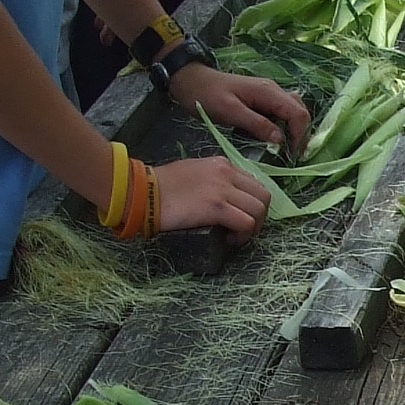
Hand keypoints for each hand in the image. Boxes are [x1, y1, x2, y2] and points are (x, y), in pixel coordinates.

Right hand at [155, 152, 273, 237]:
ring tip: (236, 237)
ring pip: (259, 210)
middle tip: (244, 230)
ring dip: (253, 228)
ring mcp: (222, 189)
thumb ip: (212, 180)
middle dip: (260, 217)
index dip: (253, 204)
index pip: (254, 183)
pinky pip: (247, 222)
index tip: (242, 216)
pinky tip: (229, 240)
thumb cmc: (160, 186)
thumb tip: (224, 199)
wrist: (142, 192)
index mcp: (221, 164)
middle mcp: (226, 173)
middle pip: (263, 196)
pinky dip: (243, 235)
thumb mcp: (193, 173)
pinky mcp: (216, 208)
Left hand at [176, 61, 309, 160]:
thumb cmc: (207, 95)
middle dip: (300, 134)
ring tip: (287, 151)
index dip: (300, 135)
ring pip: (292, 111)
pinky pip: (280, 113)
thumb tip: (280, 140)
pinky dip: (283, 127)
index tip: (293, 156)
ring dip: (293, 130)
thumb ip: (256, 124)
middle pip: (299, 111)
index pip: (297, 113)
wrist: (191, 81)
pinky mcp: (261, 101)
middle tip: (292, 156)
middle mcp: (273, 91)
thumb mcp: (230, 111)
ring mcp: (268, 95)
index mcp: (268, 92)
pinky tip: (275, 141)